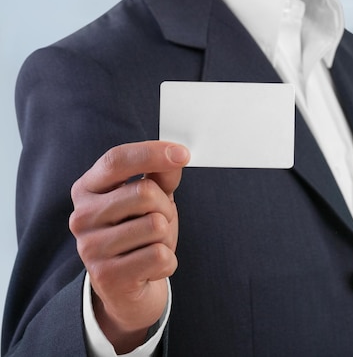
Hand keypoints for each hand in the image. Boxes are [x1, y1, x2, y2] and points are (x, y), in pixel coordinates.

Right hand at [69, 141, 189, 352]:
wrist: (126, 287)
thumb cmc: (139, 234)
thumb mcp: (151, 199)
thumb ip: (160, 176)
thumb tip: (176, 157)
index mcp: (87, 189)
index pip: (117, 160)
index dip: (152, 153)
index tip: (183, 154)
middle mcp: (81, 216)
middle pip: (145, 192)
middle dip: (165, 207)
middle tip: (158, 223)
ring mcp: (90, 248)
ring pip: (156, 226)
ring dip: (166, 237)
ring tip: (150, 246)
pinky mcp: (107, 276)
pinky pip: (160, 256)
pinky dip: (167, 262)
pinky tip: (149, 267)